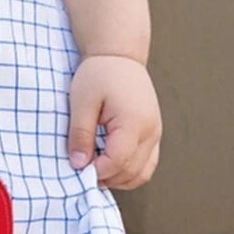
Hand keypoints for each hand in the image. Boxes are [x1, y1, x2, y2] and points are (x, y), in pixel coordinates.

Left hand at [67, 54, 160, 189]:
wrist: (119, 55)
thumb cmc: (99, 73)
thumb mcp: (82, 102)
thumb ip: (80, 135)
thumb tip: (78, 164)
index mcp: (133, 122)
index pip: (117, 161)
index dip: (96, 172)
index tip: (77, 169)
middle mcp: (150, 131)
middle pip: (131, 172)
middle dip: (106, 178)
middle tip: (82, 172)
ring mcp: (155, 133)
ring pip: (142, 173)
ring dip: (118, 178)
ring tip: (95, 169)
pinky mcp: (154, 133)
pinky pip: (146, 164)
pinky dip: (128, 171)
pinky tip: (109, 165)